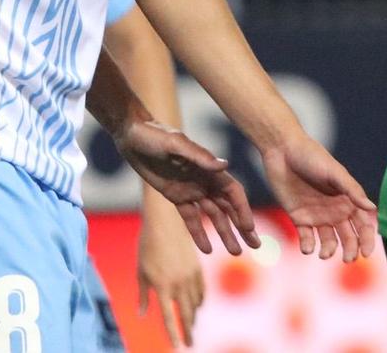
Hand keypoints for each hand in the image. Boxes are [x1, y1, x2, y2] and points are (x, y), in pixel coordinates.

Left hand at [114, 120, 258, 255]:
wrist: (131, 135)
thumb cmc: (154, 135)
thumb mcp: (175, 144)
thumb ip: (199, 156)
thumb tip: (225, 165)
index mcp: (208, 168)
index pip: (233, 192)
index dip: (242, 210)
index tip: (249, 228)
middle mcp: (204, 180)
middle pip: (228, 207)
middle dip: (242, 226)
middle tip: (255, 246)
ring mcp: (191, 189)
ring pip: (213, 215)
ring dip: (225, 233)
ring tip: (236, 252)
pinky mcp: (176, 195)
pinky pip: (190, 218)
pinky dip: (199, 233)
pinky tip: (208, 250)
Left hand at [136, 209, 204, 347]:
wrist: (166, 221)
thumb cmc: (148, 245)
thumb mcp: (141, 270)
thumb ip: (143, 294)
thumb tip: (142, 314)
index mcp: (162, 286)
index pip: (169, 317)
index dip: (174, 334)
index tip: (178, 347)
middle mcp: (179, 284)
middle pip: (186, 314)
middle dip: (188, 331)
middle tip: (189, 343)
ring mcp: (190, 276)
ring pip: (195, 304)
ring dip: (193, 317)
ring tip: (191, 326)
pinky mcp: (198, 268)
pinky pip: (202, 290)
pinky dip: (200, 301)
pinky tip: (197, 306)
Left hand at [259, 135, 376, 262]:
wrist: (282, 150)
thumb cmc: (312, 157)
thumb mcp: (334, 172)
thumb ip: (352, 190)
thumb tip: (372, 207)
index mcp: (348, 200)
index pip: (363, 225)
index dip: (367, 240)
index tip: (366, 253)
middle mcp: (335, 211)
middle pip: (348, 237)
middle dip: (350, 250)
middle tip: (348, 259)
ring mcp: (317, 216)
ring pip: (328, 241)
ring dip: (329, 250)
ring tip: (324, 254)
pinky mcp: (299, 218)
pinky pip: (306, 237)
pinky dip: (308, 246)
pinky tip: (307, 248)